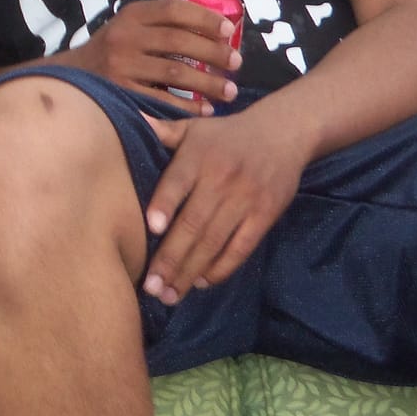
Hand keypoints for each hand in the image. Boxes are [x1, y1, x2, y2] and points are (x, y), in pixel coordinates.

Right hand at [65, 0, 241, 112]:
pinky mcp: (122, 92)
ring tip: (229, 91)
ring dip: (208, 83)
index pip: (174, 9)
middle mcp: (126, 36)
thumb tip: (215, 30)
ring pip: (176, 71)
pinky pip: (162, 99)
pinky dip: (187, 106)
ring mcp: (122, 65)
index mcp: (132, 15)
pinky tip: (205, 110)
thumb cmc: (113, 51)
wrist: (72, 78)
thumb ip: (160, 25)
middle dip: (214, 53)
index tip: (228, 30)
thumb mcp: (129, 27)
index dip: (204, 18)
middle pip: (180, 41)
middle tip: (236, 64)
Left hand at [140, 107, 307, 304]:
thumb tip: (133, 121)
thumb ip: (163, 130)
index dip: (165, 204)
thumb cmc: (226, 134)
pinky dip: (221, 268)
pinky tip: (201, 283)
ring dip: (190, 271)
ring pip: (214, 241)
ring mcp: (245, 199)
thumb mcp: (195, 127)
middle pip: (193, 223)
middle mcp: (221, 178)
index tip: (151, 229)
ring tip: (169, 294)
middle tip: (150, 287)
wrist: (283, 133)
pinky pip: (240, 248)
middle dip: (170, 258)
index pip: (178, 182)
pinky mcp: (265, 215)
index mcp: (198, 156)